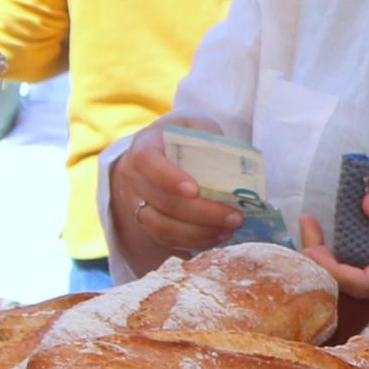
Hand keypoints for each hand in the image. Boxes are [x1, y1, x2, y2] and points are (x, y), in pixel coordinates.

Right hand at [108, 137, 246, 263]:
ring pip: (161, 226)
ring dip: (198, 233)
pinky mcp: (144, 222)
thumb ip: (210, 139)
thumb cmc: (183, 137)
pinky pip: (165, 239)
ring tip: (229, 229)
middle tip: (235, 217)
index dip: (169, 178)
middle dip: (201, 213)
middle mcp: (133, 176)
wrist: (159, 150)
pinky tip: (217, 237)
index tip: (195, 191)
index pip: (148, 162)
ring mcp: (134, 202)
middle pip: (161, 201)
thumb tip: (235, 165)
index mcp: (144, 145)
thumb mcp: (196, 126)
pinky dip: (192, 242)